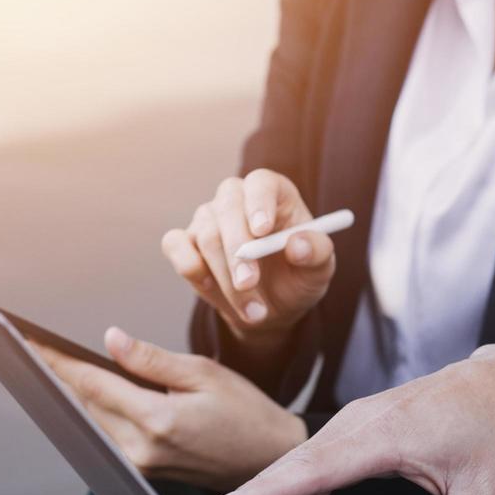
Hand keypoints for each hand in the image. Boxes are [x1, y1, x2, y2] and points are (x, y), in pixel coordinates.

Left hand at [34, 327, 307, 492]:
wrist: (269, 460)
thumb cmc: (246, 412)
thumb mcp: (204, 373)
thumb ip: (151, 359)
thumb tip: (110, 340)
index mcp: (158, 420)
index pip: (92, 384)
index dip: (57, 360)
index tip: (28, 341)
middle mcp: (142, 448)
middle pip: (84, 405)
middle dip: (57, 374)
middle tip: (27, 345)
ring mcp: (141, 464)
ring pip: (92, 421)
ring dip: (73, 394)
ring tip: (46, 362)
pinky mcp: (144, 471)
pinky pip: (108, 434)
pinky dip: (95, 411)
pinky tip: (85, 390)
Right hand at [160, 169, 335, 348]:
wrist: (269, 308)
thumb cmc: (297, 279)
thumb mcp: (319, 271)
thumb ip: (317, 254)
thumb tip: (298, 245)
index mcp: (273, 194)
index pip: (261, 183)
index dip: (259, 202)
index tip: (262, 231)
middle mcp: (237, 198)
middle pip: (227, 209)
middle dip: (237, 251)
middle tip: (248, 284)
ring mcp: (207, 218)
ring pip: (206, 237)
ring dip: (226, 279)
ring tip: (253, 311)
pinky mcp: (184, 241)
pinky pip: (175, 245)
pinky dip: (191, 269)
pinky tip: (212, 289)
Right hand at [212, 343, 494, 494]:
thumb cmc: (494, 422)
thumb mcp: (487, 489)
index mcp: (381, 434)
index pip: (309, 466)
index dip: (263, 491)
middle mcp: (353, 428)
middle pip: (285, 482)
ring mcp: (347, 432)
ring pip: (287, 484)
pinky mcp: (349, 441)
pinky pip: (302, 479)